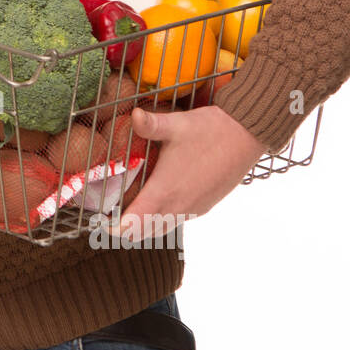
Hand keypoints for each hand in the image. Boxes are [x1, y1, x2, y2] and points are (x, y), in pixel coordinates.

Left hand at [116, 104, 264, 238]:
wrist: (249, 134)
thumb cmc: (211, 130)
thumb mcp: (176, 124)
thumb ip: (150, 124)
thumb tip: (134, 115)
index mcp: (165, 191)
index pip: (132, 226)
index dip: (113, 228)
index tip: (100, 219)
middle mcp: (179, 206)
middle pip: (143, 234)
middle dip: (124, 229)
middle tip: (111, 214)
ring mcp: (194, 209)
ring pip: (161, 229)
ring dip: (143, 225)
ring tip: (130, 207)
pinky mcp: (205, 206)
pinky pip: (177, 220)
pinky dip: (161, 218)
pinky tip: (158, 198)